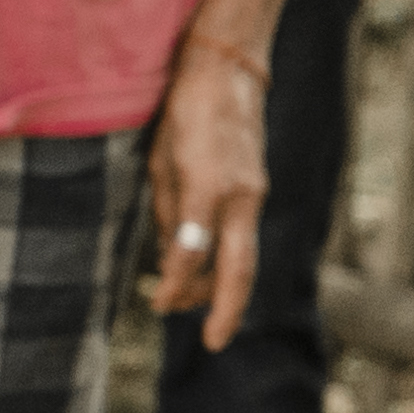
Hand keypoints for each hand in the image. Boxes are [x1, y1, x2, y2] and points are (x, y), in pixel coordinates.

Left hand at [144, 43, 268, 348]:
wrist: (227, 69)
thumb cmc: (182, 111)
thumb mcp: (161, 160)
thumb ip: (170, 211)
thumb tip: (173, 260)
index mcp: (209, 187)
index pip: (194, 252)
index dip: (175, 284)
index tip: (157, 304)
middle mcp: (240, 194)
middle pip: (240, 267)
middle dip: (227, 309)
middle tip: (214, 343)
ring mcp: (254, 192)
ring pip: (244, 254)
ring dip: (219, 285)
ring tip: (188, 305)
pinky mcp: (256, 187)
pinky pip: (243, 234)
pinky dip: (225, 258)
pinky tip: (203, 269)